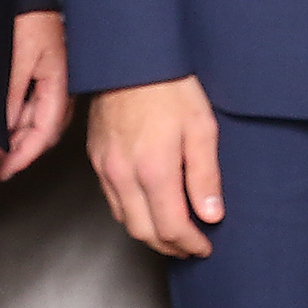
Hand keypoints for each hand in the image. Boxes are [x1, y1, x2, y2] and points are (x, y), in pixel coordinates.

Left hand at [0, 11, 69, 178]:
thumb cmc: (29, 15)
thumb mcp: (15, 58)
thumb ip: (10, 97)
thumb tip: (2, 132)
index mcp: (60, 85)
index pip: (45, 133)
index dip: (23, 156)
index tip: (3, 171)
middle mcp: (60, 88)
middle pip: (42, 132)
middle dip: (19, 152)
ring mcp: (52, 81)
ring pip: (35, 121)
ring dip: (15, 138)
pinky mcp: (43, 75)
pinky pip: (31, 106)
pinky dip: (15, 121)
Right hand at [90, 75, 223, 258]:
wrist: (130, 60)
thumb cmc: (169, 87)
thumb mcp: (202, 128)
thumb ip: (205, 176)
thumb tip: (211, 214)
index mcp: (154, 169)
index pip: (171, 227)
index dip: (190, 244)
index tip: (204, 246)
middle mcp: (124, 174)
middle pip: (144, 232)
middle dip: (170, 247)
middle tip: (190, 247)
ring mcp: (106, 168)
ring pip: (125, 220)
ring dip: (149, 234)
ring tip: (174, 234)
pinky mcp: (96, 159)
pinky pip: (112, 200)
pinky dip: (132, 214)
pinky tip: (148, 209)